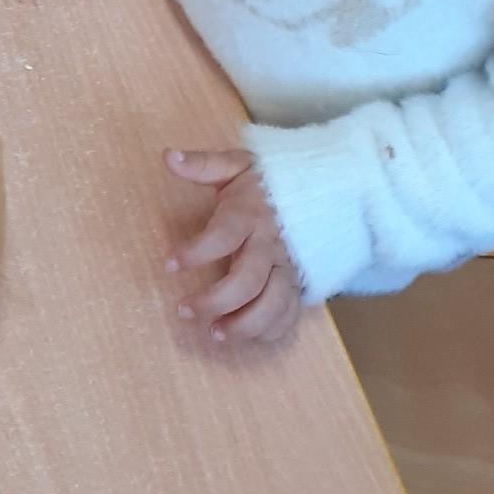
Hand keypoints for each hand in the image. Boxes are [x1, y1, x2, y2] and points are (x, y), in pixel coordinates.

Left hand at [165, 148, 302, 344]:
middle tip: (184, 311)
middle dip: (215, 300)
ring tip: (214, 333)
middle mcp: (271, 244)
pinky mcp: (300, 284)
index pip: (224, 234)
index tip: (169, 265)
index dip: (196, 251)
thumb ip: (203, 164)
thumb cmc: (268, 184)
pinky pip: (291, 314)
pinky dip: (270, 331)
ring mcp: (289, 268)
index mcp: (250, 214)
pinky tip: (244, 336)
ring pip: (273, 304)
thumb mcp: (237, 166)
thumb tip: (168, 157)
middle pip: (248, 279)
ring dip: (244, 324)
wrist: (326, 191)